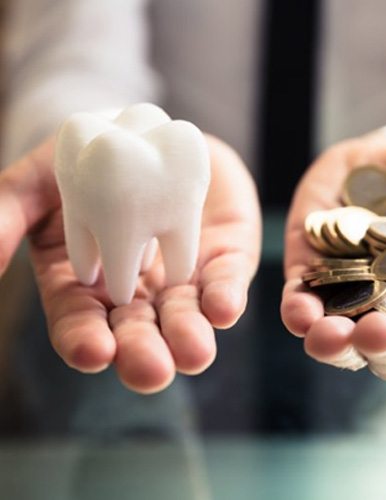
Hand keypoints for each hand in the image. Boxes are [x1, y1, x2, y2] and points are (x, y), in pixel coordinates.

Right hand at [0, 135, 260, 392]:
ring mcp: (180, 278)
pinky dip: (224, 297)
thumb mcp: (39, 182)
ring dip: (189, 337)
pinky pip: (224, 282)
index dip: (84, 340)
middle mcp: (135, 291)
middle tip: (151, 371)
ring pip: (184, 317)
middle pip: (137, 332)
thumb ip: (7, 215)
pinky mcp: (220, 259)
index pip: (81, 323)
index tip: (93, 352)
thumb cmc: (89, 162)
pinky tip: (223, 308)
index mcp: (87, 284)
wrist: (147, 131)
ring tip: (194, 352)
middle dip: (143, 354)